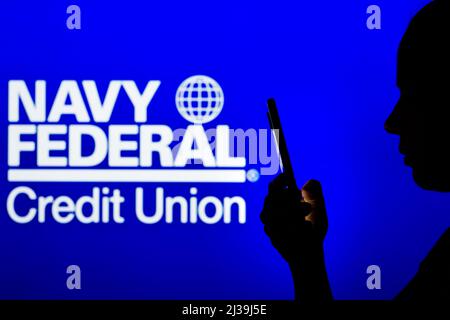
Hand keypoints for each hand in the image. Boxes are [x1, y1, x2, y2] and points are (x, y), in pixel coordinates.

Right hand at [260, 173, 331, 300]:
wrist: (309, 253)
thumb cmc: (313, 229)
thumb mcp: (319, 210)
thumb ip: (315, 195)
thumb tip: (309, 182)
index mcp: (281, 201)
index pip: (274, 187)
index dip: (279, 181)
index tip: (289, 177)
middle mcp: (271, 210)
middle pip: (272, 198)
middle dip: (290, 201)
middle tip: (308, 207)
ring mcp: (270, 222)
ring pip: (275, 211)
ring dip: (294, 214)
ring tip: (307, 219)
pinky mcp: (272, 235)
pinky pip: (278, 227)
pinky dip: (294, 229)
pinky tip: (303, 231)